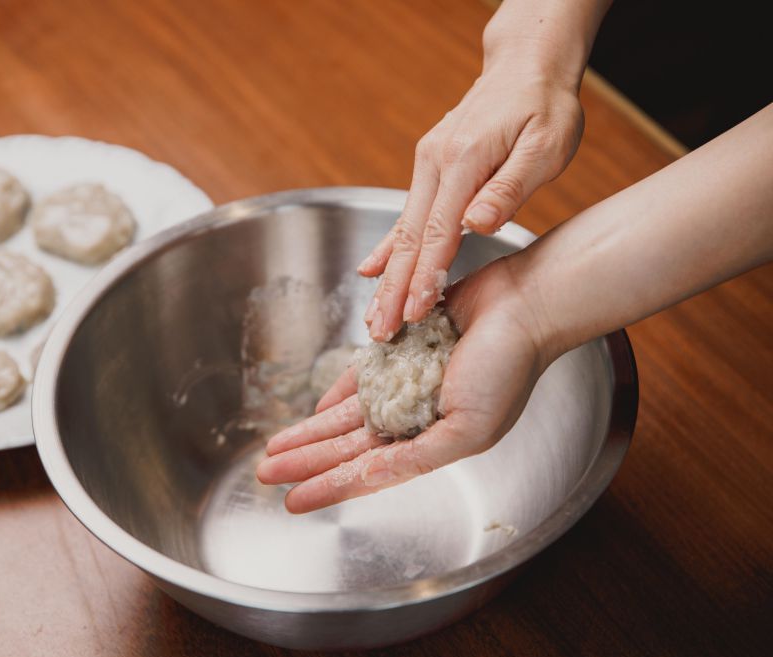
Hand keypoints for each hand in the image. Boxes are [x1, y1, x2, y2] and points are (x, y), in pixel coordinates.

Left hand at [258, 257, 551, 512]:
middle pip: (345, 446)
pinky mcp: (401, 350)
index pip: (366, 472)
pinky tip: (315, 408)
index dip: (328, 486)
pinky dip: (337, 393)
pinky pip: (360, 377)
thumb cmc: (508, 368)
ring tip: (276, 447)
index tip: (291, 501)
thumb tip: (368, 475)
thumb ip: (415, 456)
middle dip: (305, 461)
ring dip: (310, 432)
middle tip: (265, 474)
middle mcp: (415, 417)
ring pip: (346, 417)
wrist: (525, 304)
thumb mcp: (466, 429)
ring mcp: (406, 384)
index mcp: (432, 443)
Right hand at [359, 63, 583, 340]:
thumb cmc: (545, 106)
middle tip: (380, 330)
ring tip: (374, 316)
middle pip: (409, 237)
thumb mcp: (545, 145)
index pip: (439, 231)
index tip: (413, 312)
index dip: (424, 275)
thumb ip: (510, 187)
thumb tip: (479, 224)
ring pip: (403, 230)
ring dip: (387, 276)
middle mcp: (436, 162)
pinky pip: (407, 215)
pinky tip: (370, 269)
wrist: (527, 66)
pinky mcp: (430, 167)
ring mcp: (428, 164)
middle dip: (393, 288)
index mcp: (464, 160)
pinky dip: (387, 246)